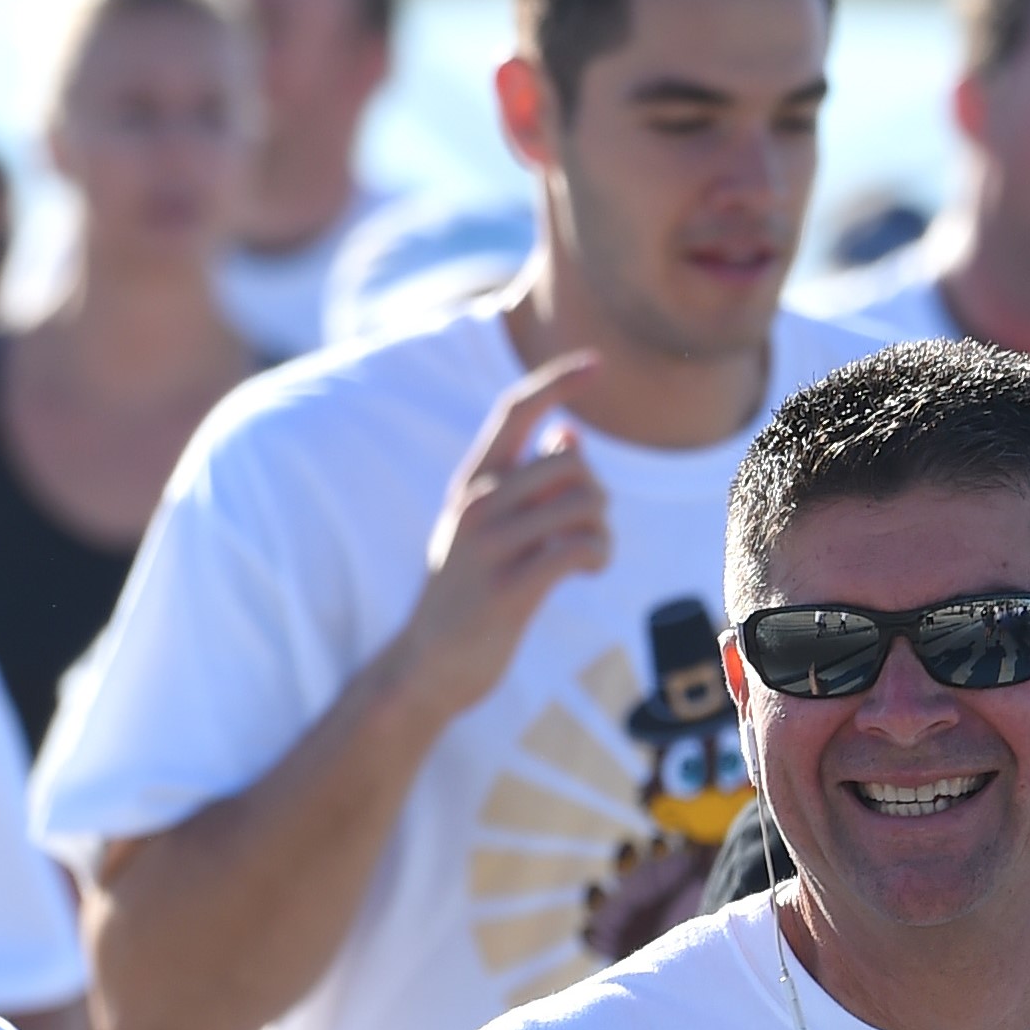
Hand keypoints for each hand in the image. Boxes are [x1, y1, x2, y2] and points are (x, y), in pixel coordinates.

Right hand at [385, 352, 609, 719]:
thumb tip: (569, 434)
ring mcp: (489, 545)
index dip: (559, 381)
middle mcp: (476, 504)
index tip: (597, 363)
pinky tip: (589, 571)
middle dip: (596, 495)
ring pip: (585, 503)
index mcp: (471, 484)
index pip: (515, 410)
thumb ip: (524, 483)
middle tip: (587, 531)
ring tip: (590, 555)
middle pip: (572, 463)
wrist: (427, 666)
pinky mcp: (508, 587)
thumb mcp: (485, 530)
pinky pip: (579, 547)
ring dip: (602, 531)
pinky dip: (598, 556)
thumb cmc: (467, 595)